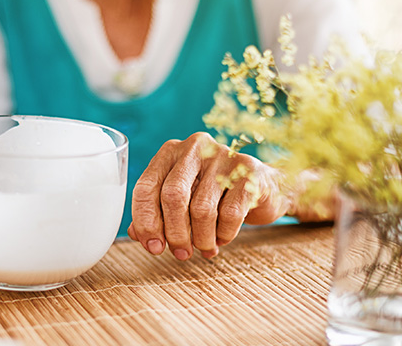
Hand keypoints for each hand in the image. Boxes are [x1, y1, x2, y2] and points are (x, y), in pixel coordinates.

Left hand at [128, 132, 293, 260]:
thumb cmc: (214, 196)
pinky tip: (223, 237)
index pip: (145, 187)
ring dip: (201, 238)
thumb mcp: (182, 201)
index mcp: (169, 152)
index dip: (145, 222)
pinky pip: (230, 214)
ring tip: (205, 246)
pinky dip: (223, 234)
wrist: (265, 188)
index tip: (153, 247)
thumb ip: (156, 214)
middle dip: (175, 233)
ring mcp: (223, 156)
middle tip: (181, 253)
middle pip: (172, 197)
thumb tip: (137, 235)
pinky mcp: (249, 172)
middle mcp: (194, 148)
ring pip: (202, 209)